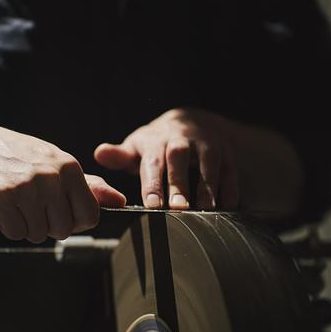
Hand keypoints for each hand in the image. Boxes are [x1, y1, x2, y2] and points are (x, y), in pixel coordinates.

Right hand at [0, 117, 125, 241]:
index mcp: (69, 167)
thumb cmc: (17, 155)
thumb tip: (120, 201)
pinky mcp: (4, 197)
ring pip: (38, 234)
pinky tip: (1, 207)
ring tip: (15, 203)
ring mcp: (28, 186)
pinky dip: (7, 226)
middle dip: (47, 226)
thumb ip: (88, 185)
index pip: (90, 215)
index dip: (75, 223)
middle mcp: (52, 176)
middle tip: (32, 207)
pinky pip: (15, 232)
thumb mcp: (55, 163)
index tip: (60, 215)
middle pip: (64, 229)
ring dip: (25, 226)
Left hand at [94, 108, 238, 209]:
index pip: (152, 161)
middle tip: (179, 209)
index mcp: (156, 140)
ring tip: (207, 210)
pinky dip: (230, 186)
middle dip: (180, 184)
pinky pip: (230, 167)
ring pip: (209, 161)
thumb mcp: (138, 146)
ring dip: (208, 186)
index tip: (152, 205)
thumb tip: (100, 153)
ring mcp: (206, 143)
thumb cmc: (158, 144)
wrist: (191, 121)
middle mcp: (181, 138)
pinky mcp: (226, 150)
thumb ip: (119, 155)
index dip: (152, 183)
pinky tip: (229, 206)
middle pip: (180, 158)